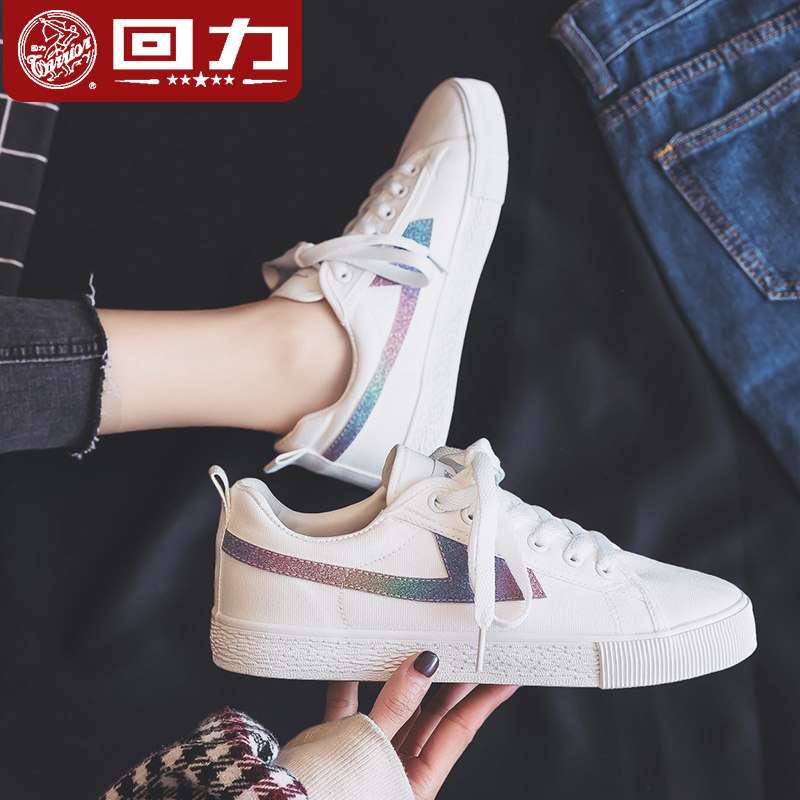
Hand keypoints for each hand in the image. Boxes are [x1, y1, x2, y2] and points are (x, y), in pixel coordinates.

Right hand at [324, 652, 518, 799]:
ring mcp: (369, 754)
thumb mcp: (372, 749)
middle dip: (451, 681)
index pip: (459, 731)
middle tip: (470, 647)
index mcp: (417, 783)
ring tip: (423, 642)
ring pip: (394, 707)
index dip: (483, 701)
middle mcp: (397, 768)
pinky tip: (355, 658)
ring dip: (404, 675)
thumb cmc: (331, 795)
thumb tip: (426, 665)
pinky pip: (350, 706)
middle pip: (432, 716)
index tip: (506, 675)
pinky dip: (352, 682)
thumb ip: (398, 704)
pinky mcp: (338, 744)